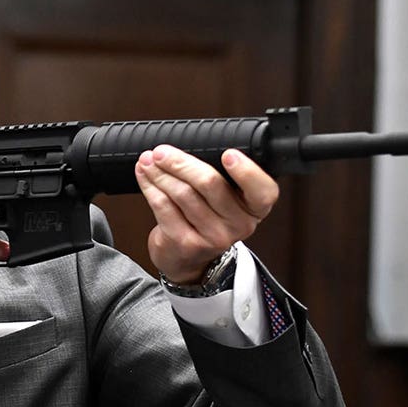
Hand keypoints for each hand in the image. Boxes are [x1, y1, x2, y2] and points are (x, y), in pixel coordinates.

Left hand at [134, 145, 277, 283]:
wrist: (188, 260)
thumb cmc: (207, 219)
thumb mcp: (225, 201)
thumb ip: (221, 177)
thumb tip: (189, 146)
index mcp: (254, 208)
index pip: (262, 191)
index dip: (247, 171)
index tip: (228, 154)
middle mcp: (239, 224)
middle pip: (210, 183)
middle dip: (181, 162)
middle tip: (162, 152)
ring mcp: (212, 237)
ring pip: (182, 193)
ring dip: (160, 173)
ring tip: (148, 161)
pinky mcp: (186, 242)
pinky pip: (164, 207)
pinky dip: (150, 187)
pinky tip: (145, 177)